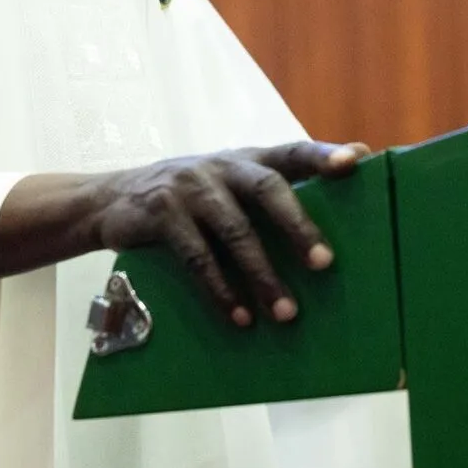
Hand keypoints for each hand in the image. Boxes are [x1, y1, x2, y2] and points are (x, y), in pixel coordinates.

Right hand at [92, 141, 368, 326]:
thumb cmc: (189, 200)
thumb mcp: (226, 188)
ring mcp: (189, 186)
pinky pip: (196, 256)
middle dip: (298, 226)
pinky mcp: (161, 212)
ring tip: (285, 312)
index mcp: (246, 159)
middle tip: (325, 264)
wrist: (110, 200)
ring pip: (234, 230)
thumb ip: (270, 195)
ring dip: (261, 274)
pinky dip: (220, 289)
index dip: (323, 155)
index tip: (356, 161)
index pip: (291, 150)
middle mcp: (221, 165)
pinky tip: (239, 316)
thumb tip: (330, 225)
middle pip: (266, 188)